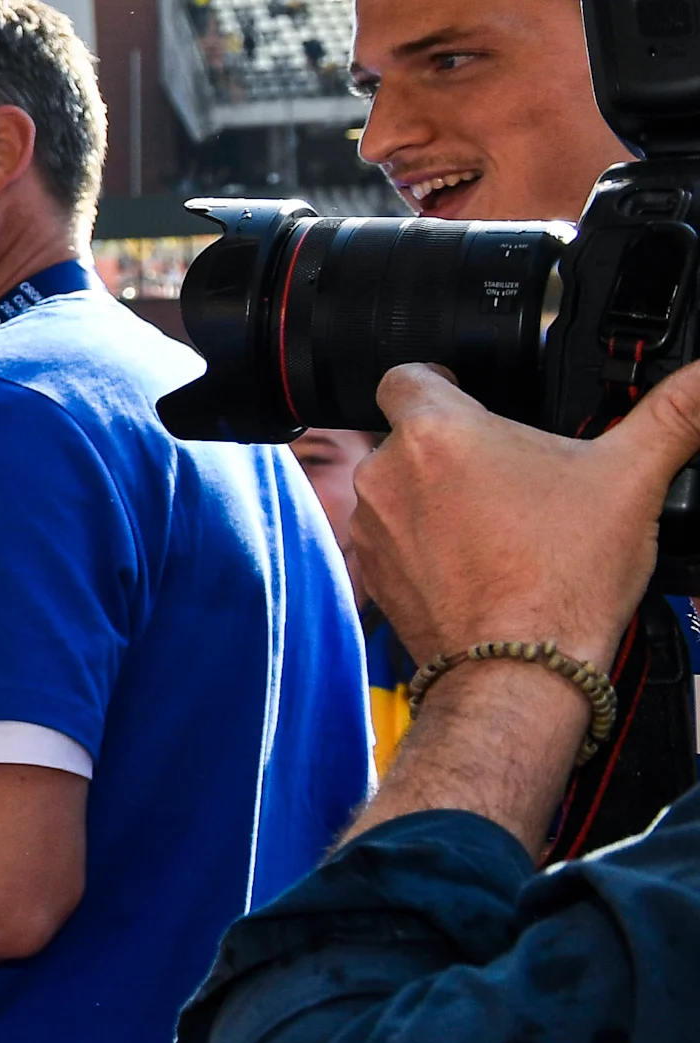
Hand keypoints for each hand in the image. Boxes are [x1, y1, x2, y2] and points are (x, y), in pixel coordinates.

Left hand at [352, 359, 699, 667]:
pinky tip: (479, 558)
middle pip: (411, 434)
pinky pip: (395, 538)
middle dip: (456, 446)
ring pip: (401, 488)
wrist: (520, 670)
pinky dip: (427, 542)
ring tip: (503, 520)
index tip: (467, 390)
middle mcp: (386, 474)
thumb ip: (675, 412)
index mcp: (435, 431)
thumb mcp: (634, 477)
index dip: (438, 376)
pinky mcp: (374, 573)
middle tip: (514, 472)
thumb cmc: (563, 579)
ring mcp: (373, 527)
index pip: (406, 373)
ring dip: (439, 495)